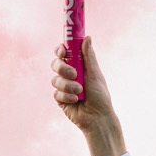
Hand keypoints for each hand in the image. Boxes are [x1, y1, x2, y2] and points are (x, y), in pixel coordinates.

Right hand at [52, 37, 126, 155]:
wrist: (98, 117)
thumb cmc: (100, 96)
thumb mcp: (95, 74)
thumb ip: (89, 57)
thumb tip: (87, 37)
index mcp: (78, 66)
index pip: (64, 53)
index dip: (60, 50)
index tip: (62, 51)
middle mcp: (69, 75)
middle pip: (55, 64)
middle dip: (62, 68)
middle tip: (73, 73)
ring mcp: (63, 87)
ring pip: (55, 79)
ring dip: (68, 85)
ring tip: (80, 92)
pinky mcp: (60, 99)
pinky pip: (56, 93)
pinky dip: (67, 96)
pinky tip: (76, 100)